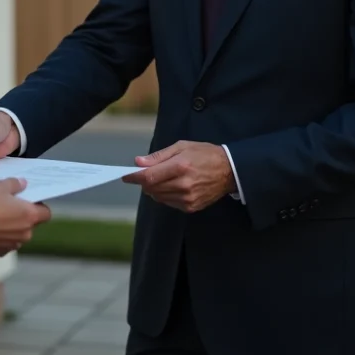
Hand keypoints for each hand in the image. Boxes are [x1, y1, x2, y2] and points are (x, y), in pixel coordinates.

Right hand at [0, 178, 51, 255]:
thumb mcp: (0, 186)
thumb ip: (15, 184)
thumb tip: (22, 184)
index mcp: (30, 216)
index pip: (45, 213)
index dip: (38, 206)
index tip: (28, 200)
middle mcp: (25, 233)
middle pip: (31, 225)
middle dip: (23, 217)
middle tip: (9, 207)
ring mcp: (12, 245)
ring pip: (17, 235)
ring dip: (11, 228)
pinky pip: (4, 243)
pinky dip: (0, 237)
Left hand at [122, 141, 236, 212]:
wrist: (229, 170)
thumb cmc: (204, 154)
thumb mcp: (182, 147)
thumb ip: (159, 156)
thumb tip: (139, 163)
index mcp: (180, 166)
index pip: (150, 177)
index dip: (135, 177)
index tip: (126, 176)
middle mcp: (183, 185)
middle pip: (152, 188)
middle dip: (144, 182)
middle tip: (145, 174)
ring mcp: (188, 198)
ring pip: (159, 197)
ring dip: (155, 189)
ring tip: (164, 178)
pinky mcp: (191, 207)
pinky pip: (169, 203)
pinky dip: (166, 195)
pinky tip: (174, 186)